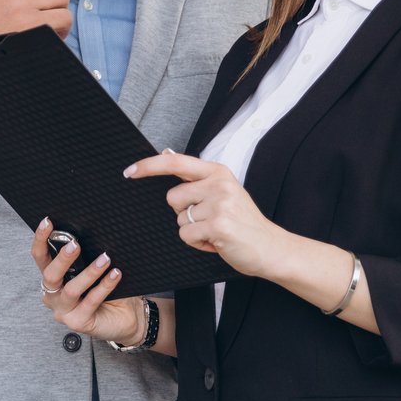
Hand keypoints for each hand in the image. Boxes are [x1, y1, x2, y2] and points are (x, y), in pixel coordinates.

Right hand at [0, 0, 86, 49]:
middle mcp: (15, 4)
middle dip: (60, 5)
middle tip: (48, 16)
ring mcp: (25, 23)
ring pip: (64, 15)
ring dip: (62, 24)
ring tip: (47, 31)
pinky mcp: (33, 41)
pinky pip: (60, 34)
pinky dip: (59, 38)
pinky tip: (46, 42)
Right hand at [32, 218, 143, 343]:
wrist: (127, 316)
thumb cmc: (108, 290)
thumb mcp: (92, 270)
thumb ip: (85, 258)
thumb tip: (90, 233)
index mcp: (53, 279)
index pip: (40, 257)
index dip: (41, 239)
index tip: (48, 222)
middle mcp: (53, 296)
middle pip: (50, 275)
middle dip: (62, 258)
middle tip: (75, 245)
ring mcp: (64, 311)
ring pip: (72, 289)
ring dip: (89, 272)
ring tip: (105, 259)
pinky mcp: (78, 322)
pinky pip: (91, 301)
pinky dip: (104, 286)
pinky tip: (115, 274)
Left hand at [124, 152, 286, 277]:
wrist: (271, 247)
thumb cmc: (243, 223)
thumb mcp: (223, 192)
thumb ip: (195, 177)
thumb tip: (165, 153)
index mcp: (218, 172)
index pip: (176, 162)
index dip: (149, 165)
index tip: (129, 171)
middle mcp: (219, 184)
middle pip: (172, 198)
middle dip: (183, 213)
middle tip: (209, 220)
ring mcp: (220, 204)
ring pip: (180, 219)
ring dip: (193, 231)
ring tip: (215, 232)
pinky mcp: (219, 225)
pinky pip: (187, 235)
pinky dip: (198, 244)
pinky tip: (217, 242)